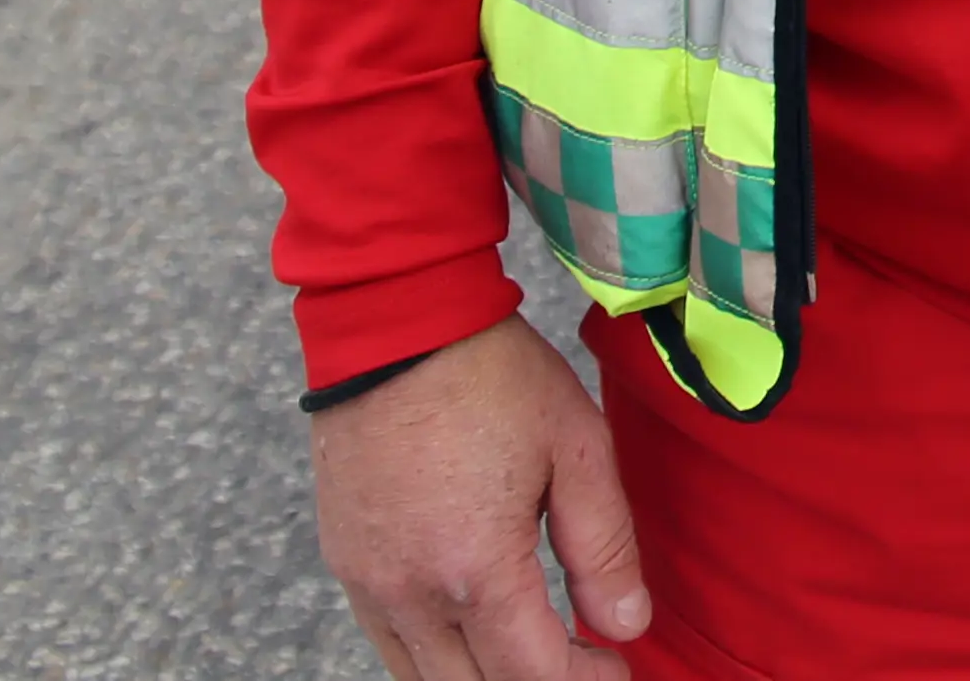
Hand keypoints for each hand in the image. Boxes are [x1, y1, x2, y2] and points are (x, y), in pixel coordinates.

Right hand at [309, 320, 654, 680]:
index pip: (531, 674)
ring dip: (478, 677)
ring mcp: (367, 581)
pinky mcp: (343, 562)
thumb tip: (626, 624)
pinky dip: (431, 652)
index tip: (615, 667)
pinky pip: (386, 639)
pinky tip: (471, 622)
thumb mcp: (577, 448)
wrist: (396, 324)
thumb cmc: (491, 375)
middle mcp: (410, 592)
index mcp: (474, 569)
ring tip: (529, 647)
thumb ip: (603, 547)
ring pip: (422, 677)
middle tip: (578, 662)